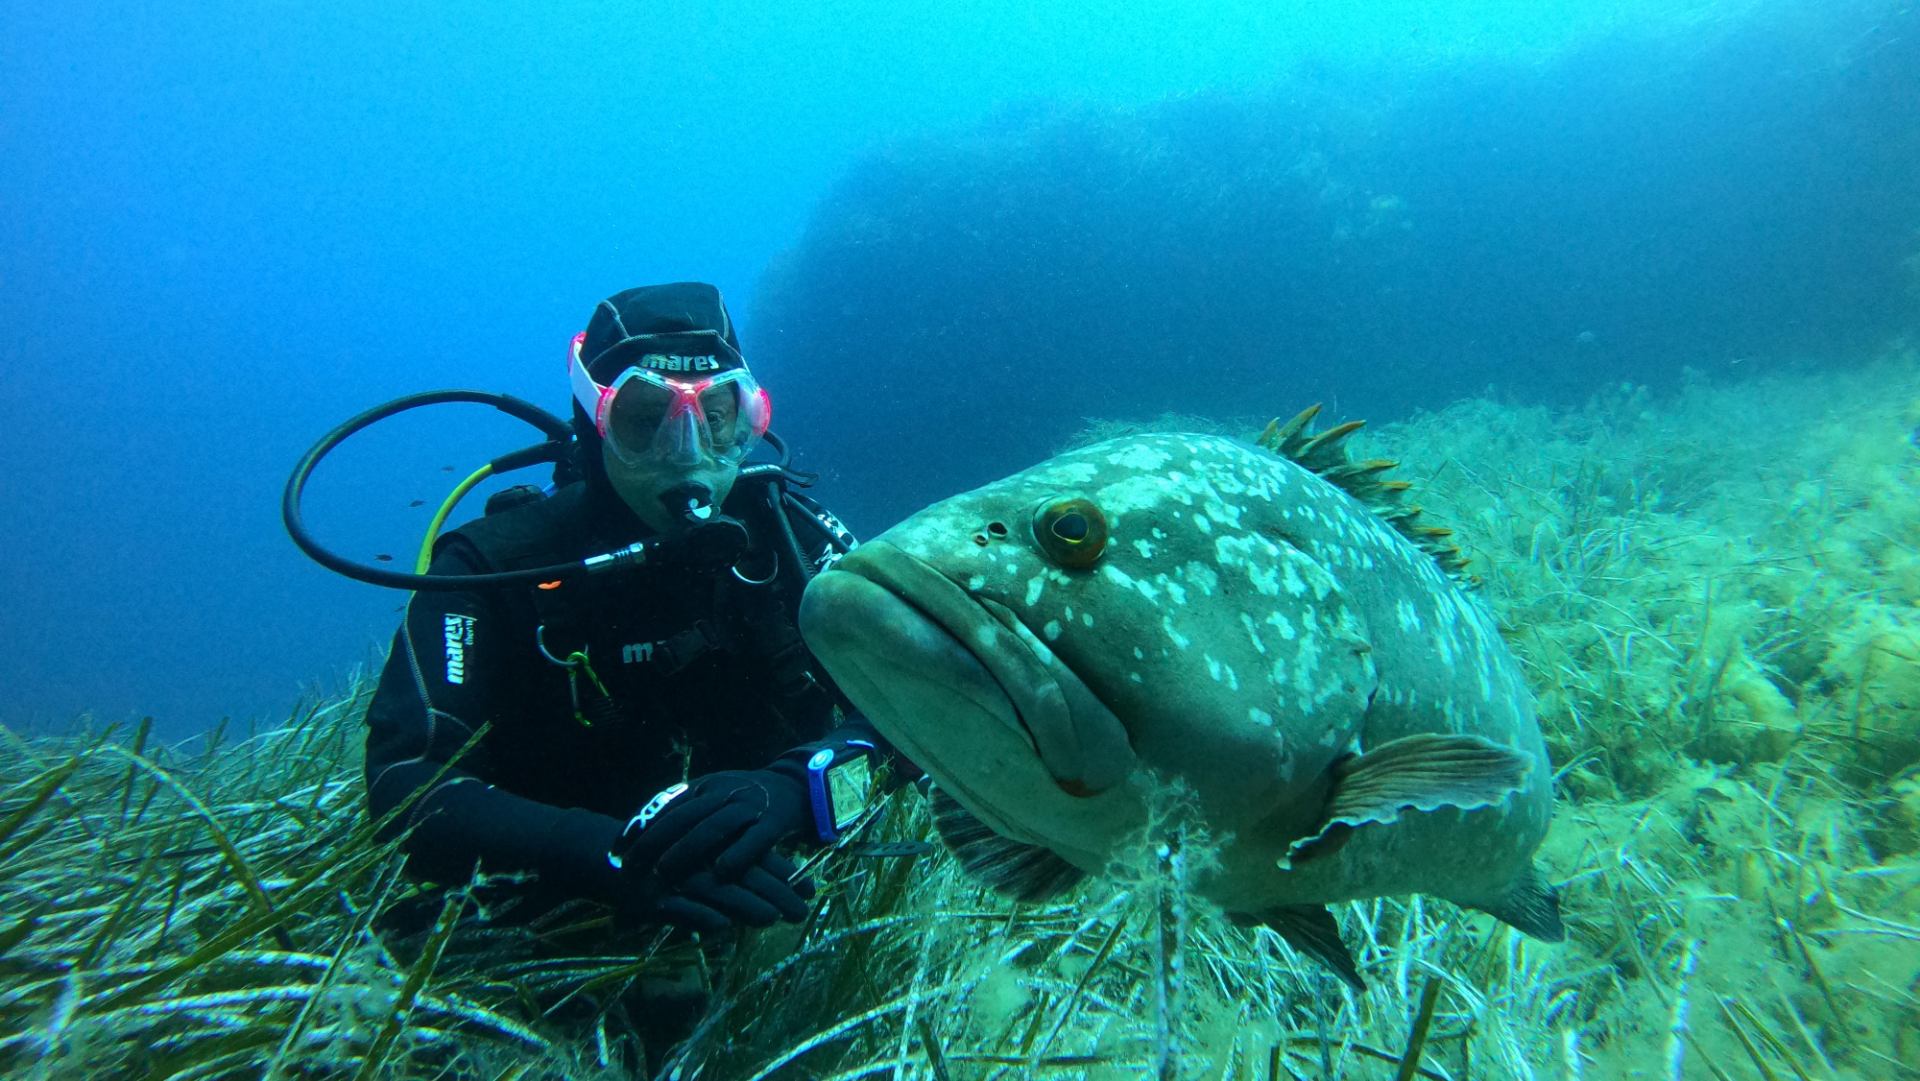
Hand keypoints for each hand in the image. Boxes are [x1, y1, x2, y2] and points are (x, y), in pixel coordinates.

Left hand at [614, 767, 814, 885]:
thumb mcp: (714, 795)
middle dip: (652, 842)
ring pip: (712, 826)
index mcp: (705, 785)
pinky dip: (736, 856)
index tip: (616, 849)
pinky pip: (753, 840)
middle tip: (630, 866)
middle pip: (682, 816)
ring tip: (664, 872)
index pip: (665, 805)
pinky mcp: (773, 822)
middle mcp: (723, 792)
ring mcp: (749, 805)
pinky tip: (719, 873)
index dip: (640, 826)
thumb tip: (642, 832)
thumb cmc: (746, 798)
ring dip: (686, 850)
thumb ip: (686, 810)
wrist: (797, 786)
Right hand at [638, 851, 815, 933]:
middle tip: (802, 913)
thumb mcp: (700, 860)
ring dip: (745, 905)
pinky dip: (699, 917)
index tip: (810, 889)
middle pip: (744, 875)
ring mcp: (676, 878)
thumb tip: (771, 897)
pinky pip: (680, 908)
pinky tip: (720, 927)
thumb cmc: (662, 858)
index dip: (785, 873)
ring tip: (770, 919)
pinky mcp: (652, 898)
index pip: (756, 857)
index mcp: (715, 845)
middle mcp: (700, 858)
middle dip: (776, 895)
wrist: (607, 855)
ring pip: (716, 890)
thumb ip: (733, 871)